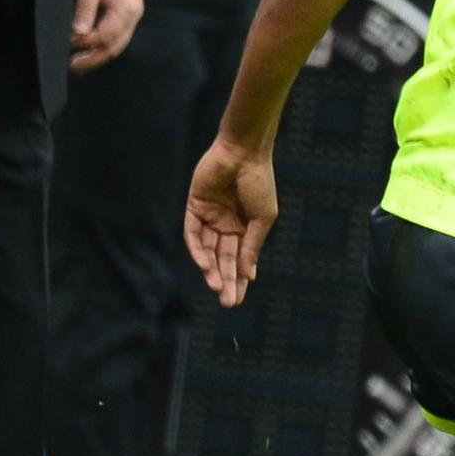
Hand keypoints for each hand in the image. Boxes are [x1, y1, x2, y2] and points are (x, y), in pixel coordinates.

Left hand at [70, 0, 143, 72]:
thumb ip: (85, 7)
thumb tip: (77, 32)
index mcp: (125, 8)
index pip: (107, 34)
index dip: (88, 41)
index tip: (71, 40)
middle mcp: (132, 19)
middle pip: (114, 47)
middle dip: (93, 59)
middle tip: (73, 66)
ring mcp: (132, 24)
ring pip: (116, 48)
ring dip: (96, 59)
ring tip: (77, 66)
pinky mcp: (127, 26)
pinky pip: (116, 44)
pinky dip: (101, 52)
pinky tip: (88, 56)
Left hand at [185, 136, 278, 306]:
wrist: (244, 153)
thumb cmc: (259, 182)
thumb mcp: (262, 218)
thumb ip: (252, 246)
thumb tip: (248, 276)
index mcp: (245, 228)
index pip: (239, 260)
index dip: (238, 281)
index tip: (238, 301)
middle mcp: (225, 225)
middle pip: (223, 259)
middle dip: (225, 281)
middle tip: (228, 302)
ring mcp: (209, 217)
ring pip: (207, 250)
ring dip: (211, 269)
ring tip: (217, 286)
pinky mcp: (194, 207)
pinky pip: (192, 233)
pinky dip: (197, 250)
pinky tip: (205, 264)